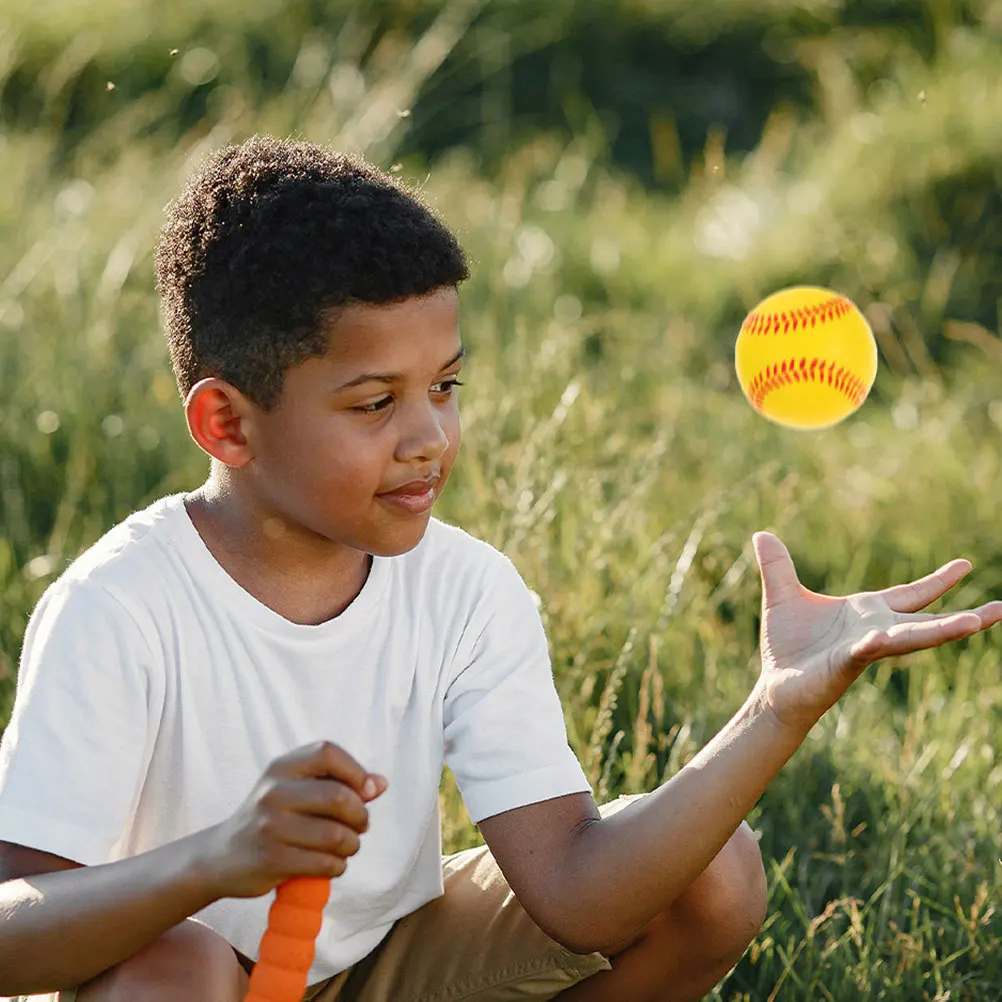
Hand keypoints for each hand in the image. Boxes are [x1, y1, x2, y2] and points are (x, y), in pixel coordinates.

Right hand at [200, 741, 388, 898]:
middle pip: (339, 797)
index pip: (328, 752)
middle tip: (360, 826)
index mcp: (282, 767)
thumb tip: (380, 784)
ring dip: (352, 845)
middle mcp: (274, 792)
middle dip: (360, 816)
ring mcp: (271, 827)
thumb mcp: (297, 790)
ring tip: (345, 847)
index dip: (356, 771)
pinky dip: (337, 866)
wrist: (221, 856)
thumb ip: (339, 783)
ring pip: (336, 836)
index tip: (366, 792)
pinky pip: (325, 863)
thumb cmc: (272, 818)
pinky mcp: (272, 860)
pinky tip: (330, 864)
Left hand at [751, 532, 1001, 733]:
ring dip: (942, 630)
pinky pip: (868, 650)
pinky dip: (880, 642)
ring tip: (975, 621)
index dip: (938, 582)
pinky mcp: (845, 664)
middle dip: (965, 616)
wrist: (775, 687)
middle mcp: (875, 631)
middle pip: (927, 620)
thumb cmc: (786, 646)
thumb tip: (762, 534)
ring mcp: (865, 649)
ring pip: (911, 637)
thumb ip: (777, 566)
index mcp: (867, 613)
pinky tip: (888, 635)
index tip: (966, 566)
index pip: (910, 594)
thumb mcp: (780, 595)